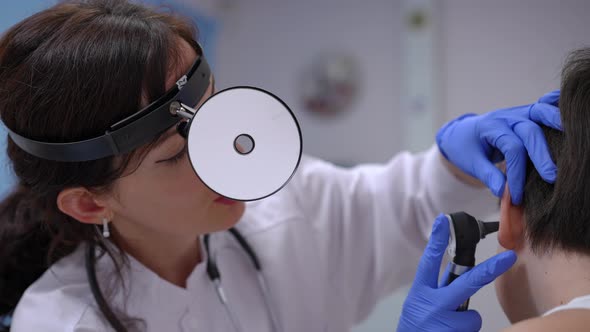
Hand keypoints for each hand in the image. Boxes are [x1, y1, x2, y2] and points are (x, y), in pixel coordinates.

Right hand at [397, 215, 516, 331]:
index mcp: (421, 291)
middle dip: (490, 270)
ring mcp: (442, 322)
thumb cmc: (416, 326)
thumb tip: (461, 276)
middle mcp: (432, 304)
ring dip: (466, 322)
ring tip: (449, 328)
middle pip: (467, 283)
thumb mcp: (419, 303)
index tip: (443, 221)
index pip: (429, 261)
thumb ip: (438, 290)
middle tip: (508, 258)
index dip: (438, 241)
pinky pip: (472, 330)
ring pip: (473, 317)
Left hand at [436, 90, 560, 203]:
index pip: (511, 149)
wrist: (462, 133)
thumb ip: (487, 176)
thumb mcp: (471, 163)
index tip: (517, 194)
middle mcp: (506, 117)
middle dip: (542, 155)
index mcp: (490, 127)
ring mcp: (517, 113)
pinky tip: (569, 115)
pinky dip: (556, 108)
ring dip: (556, 123)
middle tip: (552, 177)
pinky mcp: (526, 114)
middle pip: (529, 131)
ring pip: (539, 112)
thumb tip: (504, 193)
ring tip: (572, 140)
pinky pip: (543, 107)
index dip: (517, 173)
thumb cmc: (467, 148)